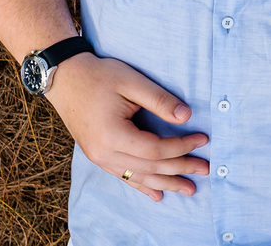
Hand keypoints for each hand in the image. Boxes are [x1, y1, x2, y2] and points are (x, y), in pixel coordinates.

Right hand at [45, 53, 208, 201]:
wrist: (65, 78)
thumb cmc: (98, 76)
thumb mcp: (131, 82)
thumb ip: (160, 100)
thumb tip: (186, 117)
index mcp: (112, 135)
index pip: (155, 150)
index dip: (181, 147)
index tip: (202, 139)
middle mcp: (103, 153)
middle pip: (149, 168)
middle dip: (179, 169)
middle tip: (205, 169)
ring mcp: (99, 157)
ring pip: (137, 177)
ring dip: (165, 183)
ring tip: (188, 189)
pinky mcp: (98, 155)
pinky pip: (124, 176)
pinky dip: (142, 185)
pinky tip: (156, 195)